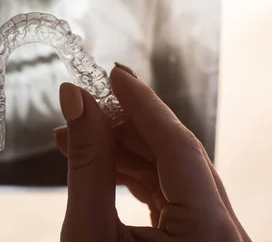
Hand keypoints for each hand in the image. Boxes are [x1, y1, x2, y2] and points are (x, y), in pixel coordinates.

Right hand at [53, 64, 250, 240]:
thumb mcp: (88, 231)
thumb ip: (87, 162)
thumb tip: (76, 99)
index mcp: (208, 232)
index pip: (178, 145)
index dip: (142, 103)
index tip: (113, 74)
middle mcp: (224, 234)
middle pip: (177, 157)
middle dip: (124, 128)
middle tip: (84, 104)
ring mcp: (214, 238)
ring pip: (172, 175)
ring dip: (122, 152)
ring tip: (77, 138)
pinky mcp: (199, 241)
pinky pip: (171, 196)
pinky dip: (133, 177)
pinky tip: (99, 164)